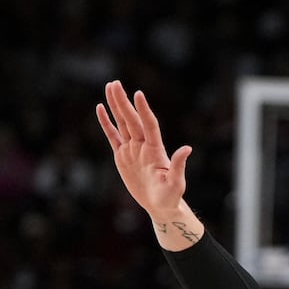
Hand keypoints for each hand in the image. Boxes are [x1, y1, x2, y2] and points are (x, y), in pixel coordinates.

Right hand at [96, 80, 191, 219]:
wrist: (160, 205)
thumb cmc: (171, 196)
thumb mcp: (176, 183)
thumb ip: (179, 165)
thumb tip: (187, 148)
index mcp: (155, 150)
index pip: (149, 125)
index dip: (143, 110)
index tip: (138, 94)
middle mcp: (143, 146)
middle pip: (131, 120)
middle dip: (123, 102)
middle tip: (115, 83)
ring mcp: (132, 149)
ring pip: (122, 123)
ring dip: (116, 106)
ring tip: (110, 87)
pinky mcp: (122, 156)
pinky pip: (112, 136)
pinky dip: (106, 123)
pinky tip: (101, 108)